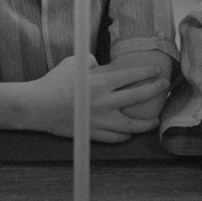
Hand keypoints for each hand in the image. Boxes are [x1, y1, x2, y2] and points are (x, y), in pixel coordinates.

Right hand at [29, 56, 168, 142]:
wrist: (37, 106)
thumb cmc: (54, 81)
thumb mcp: (74, 63)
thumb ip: (93, 63)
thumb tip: (102, 65)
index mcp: (102, 82)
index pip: (132, 75)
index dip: (148, 72)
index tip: (158, 70)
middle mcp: (106, 101)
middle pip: (139, 96)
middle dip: (155, 90)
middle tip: (164, 86)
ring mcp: (100, 120)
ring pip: (131, 125)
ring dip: (146, 123)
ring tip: (155, 121)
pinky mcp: (92, 133)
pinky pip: (114, 137)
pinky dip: (124, 136)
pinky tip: (129, 133)